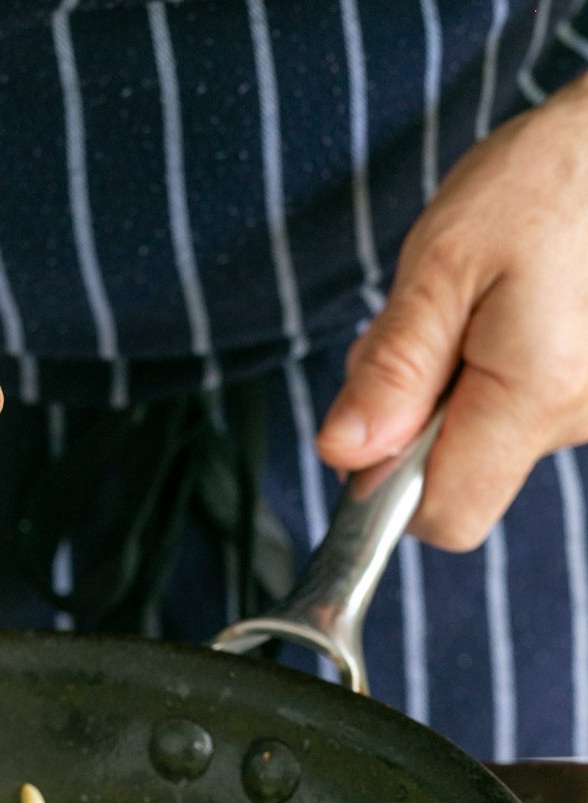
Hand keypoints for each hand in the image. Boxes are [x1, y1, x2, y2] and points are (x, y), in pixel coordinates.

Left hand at [316, 76, 587, 550]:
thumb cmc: (541, 183)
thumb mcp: (444, 262)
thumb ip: (394, 367)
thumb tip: (343, 454)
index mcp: (537, 391)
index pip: (445, 514)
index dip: (391, 486)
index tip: (377, 419)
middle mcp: (577, 419)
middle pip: (459, 483)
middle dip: (414, 427)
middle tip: (425, 333)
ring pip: (481, 450)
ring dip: (447, 397)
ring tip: (469, 311)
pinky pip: (513, 421)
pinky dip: (484, 383)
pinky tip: (498, 320)